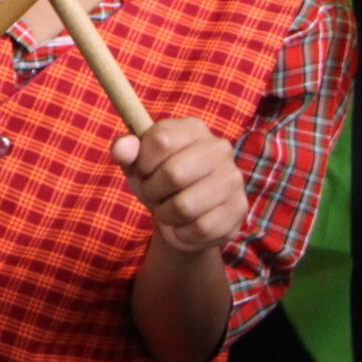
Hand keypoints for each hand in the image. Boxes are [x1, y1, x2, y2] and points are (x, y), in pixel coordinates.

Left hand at [110, 117, 246, 255]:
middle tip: (153, 194)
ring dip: (166, 215)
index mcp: (193, 128)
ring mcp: (233, 178)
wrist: (184, 215)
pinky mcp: (239, 209)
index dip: (143, 162)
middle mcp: (219, 148)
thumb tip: (122, 148)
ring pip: (185, 206)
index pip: (161, 140)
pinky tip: (184, 225)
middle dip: (152, 191)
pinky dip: (182, 233)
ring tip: (168, 210)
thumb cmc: (158, 181)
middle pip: (173, 174)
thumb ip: (125, 151)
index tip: (142, 171)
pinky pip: (201, 229)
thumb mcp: (137, 164)